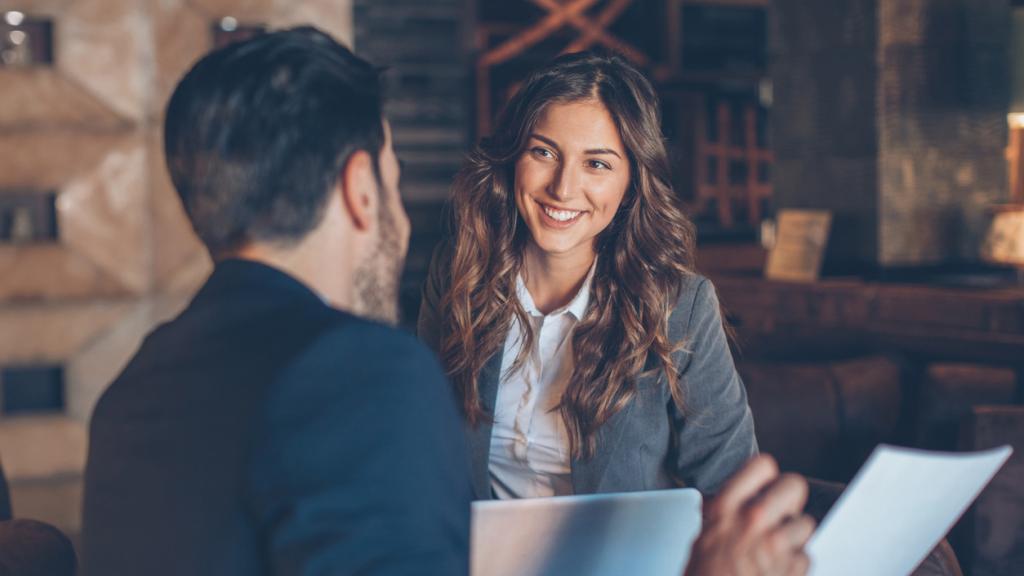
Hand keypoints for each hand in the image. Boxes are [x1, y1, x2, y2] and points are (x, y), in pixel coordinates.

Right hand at [684, 455, 815, 575]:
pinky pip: (806, 556)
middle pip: (794, 486)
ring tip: (777, 550)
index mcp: (724, 509)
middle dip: (791, 500)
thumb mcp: (701, 541)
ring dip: (795, 537)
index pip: (762, 466)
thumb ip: (719, 516)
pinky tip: (778, 571)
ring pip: (806, 523)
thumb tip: (722, 502)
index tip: (766, 485)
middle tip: (781, 513)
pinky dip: (796, 565)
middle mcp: (752, 520)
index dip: (767, 476)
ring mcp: (775, 545)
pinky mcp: (793, 568)